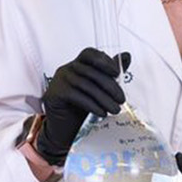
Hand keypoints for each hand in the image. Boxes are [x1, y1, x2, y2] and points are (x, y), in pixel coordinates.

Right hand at [37, 48, 127, 165]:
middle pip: (91, 71)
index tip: (117, 73)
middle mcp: (67, 69)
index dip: (104, 61)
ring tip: (115, 109)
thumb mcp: (99, 89)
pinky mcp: (54, 93)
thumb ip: (110, 73)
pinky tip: (101, 112)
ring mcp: (59, 80)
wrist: (64, 127)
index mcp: (78, 64)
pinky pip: (76, 96)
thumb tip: (126, 56)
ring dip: (104, 99)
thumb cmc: (80, 106)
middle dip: (110, 86)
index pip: (90, 54)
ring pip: (85, 85)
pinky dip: (92, 105)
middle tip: (121, 99)